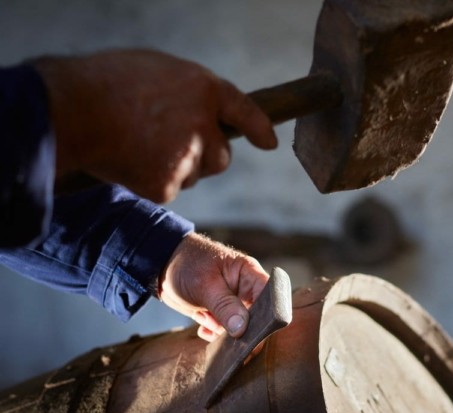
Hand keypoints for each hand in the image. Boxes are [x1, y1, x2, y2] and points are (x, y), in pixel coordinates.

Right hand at [34, 49, 276, 202]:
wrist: (72, 110)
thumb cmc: (108, 83)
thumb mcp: (159, 71)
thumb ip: (189, 94)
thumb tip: (202, 113)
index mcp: (205, 89)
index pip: (245, 111)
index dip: (259, 128)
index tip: (268, 142)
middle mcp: (205, 125)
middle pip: (221, 157)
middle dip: (203, 156)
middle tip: (168, 143)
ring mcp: (187, 158)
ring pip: (195, 175)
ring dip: (177, 168)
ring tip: (138, 145)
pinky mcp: (167, 185)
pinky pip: (167, 190)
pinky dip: (150, 182)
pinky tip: (127, 161)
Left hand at [158, 232, 269, 341]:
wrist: (162, 265)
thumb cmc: (187, 264)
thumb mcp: (205, 285)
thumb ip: (225, 306)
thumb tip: (242, 329)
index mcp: (250, 274)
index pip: (272, 296)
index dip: (270, 315)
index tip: (257, 332)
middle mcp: (247, 290)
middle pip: (259, 317)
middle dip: (246, 330)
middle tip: (231, 339)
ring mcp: (234, 304)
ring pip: (242, 328)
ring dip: (226, 333)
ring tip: (208, 323)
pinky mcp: (221, 314)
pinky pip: (225, 332)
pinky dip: (215, 334)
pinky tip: (203, 327)